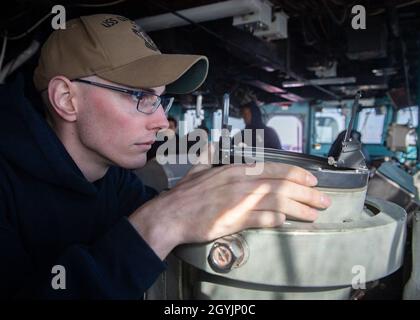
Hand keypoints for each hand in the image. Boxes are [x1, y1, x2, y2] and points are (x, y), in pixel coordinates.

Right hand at [129, 161, 330, 259]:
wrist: (170, 214)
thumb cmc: (185, 194)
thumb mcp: (198, 168)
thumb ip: (208, 154)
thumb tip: (209, 140)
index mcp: (235, 169)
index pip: (274, 168)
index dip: (296, 174)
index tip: (312, 180)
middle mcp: (241, 182)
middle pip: (282, 184)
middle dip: (307, 192)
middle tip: (323, 199)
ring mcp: (238, 201)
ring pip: (277, 202)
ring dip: (299, 208)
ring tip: (314, 214)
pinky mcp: (234, 219)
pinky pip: (262, 218)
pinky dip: (277, 220)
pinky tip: (287, 222)